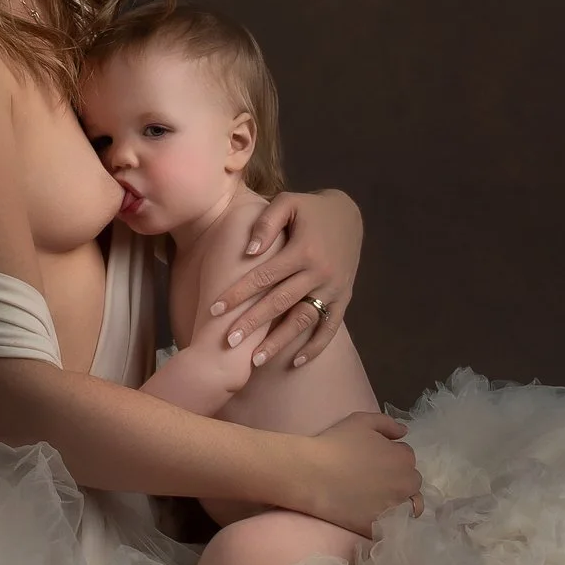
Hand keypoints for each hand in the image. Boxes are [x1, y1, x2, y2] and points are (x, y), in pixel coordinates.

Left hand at [203, 187, 364, 369]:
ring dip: (280, 342)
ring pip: (303, 320)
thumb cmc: (310, 208)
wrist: (349, 214)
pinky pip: (330, 327)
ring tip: (255, 360)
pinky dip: (315, 347)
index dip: (238, 293)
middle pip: (279, 303)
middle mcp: (319, 272)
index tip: (214, 309)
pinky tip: (295, 362)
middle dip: (252, 323)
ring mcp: (333, 288)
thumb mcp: (288, 202)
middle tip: (228, 341)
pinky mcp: (344, 297)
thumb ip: (266, 223)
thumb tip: (249, 252)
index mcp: (303, 249)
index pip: (263, 276)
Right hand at [296, 412, 419, 533]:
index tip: (376, 462)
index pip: (408, 458)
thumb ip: (388, 424)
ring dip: (400, 503)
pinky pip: (391, 528)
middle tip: (377, 481)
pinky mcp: (378, 526)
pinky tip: (373, 517)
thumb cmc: (335, 444)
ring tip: (380, 502)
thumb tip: (404, 432)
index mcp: (403, 458)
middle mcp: (404, 484)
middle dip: (400, 481)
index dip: (393, 458)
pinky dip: (387, 524)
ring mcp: (393, 507)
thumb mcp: (362, 421)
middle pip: (412, 483)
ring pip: (408, 508)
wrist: (310, 473)